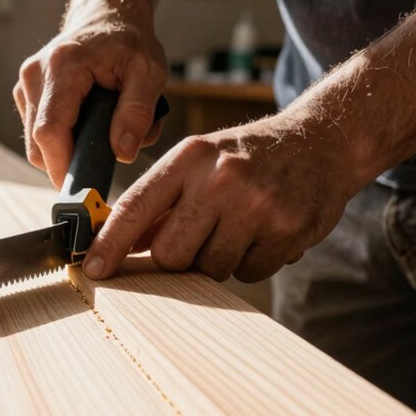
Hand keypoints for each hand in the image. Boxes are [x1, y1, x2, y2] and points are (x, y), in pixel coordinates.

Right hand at [14, 6, 167, 187]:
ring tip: (100, 132)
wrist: (107, 15)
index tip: (86, 186)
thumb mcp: (149, 72)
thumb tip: (122, 153)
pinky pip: (38, 132)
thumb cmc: (129, 41)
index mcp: (62, 67)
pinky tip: (86, 123)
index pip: (49, 132)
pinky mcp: (26, 94)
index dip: (63, 166)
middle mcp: (34, 76)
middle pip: (38, 144)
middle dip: (70, 162)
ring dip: (67, 150)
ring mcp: (26, 85)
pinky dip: (62, 139)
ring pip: (36, 143)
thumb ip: (138, 113)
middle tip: (104, 161)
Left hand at [82, 116, 363, 281]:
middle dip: (179, 257)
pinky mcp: (287, 229)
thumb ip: (159, 202)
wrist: (323, 141)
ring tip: (239, 227)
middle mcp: (220, 178)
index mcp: (189, 157)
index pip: (135, 207)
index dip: (109, 244)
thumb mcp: (199, 161)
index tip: (92, 268)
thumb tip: (113, 246)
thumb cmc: (248, 157)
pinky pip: (249, 273)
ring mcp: (256, 204)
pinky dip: (252, 262)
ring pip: (211, 268)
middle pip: (171, 254)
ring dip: (219, 260)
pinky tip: (264, 233)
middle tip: (200, 237)